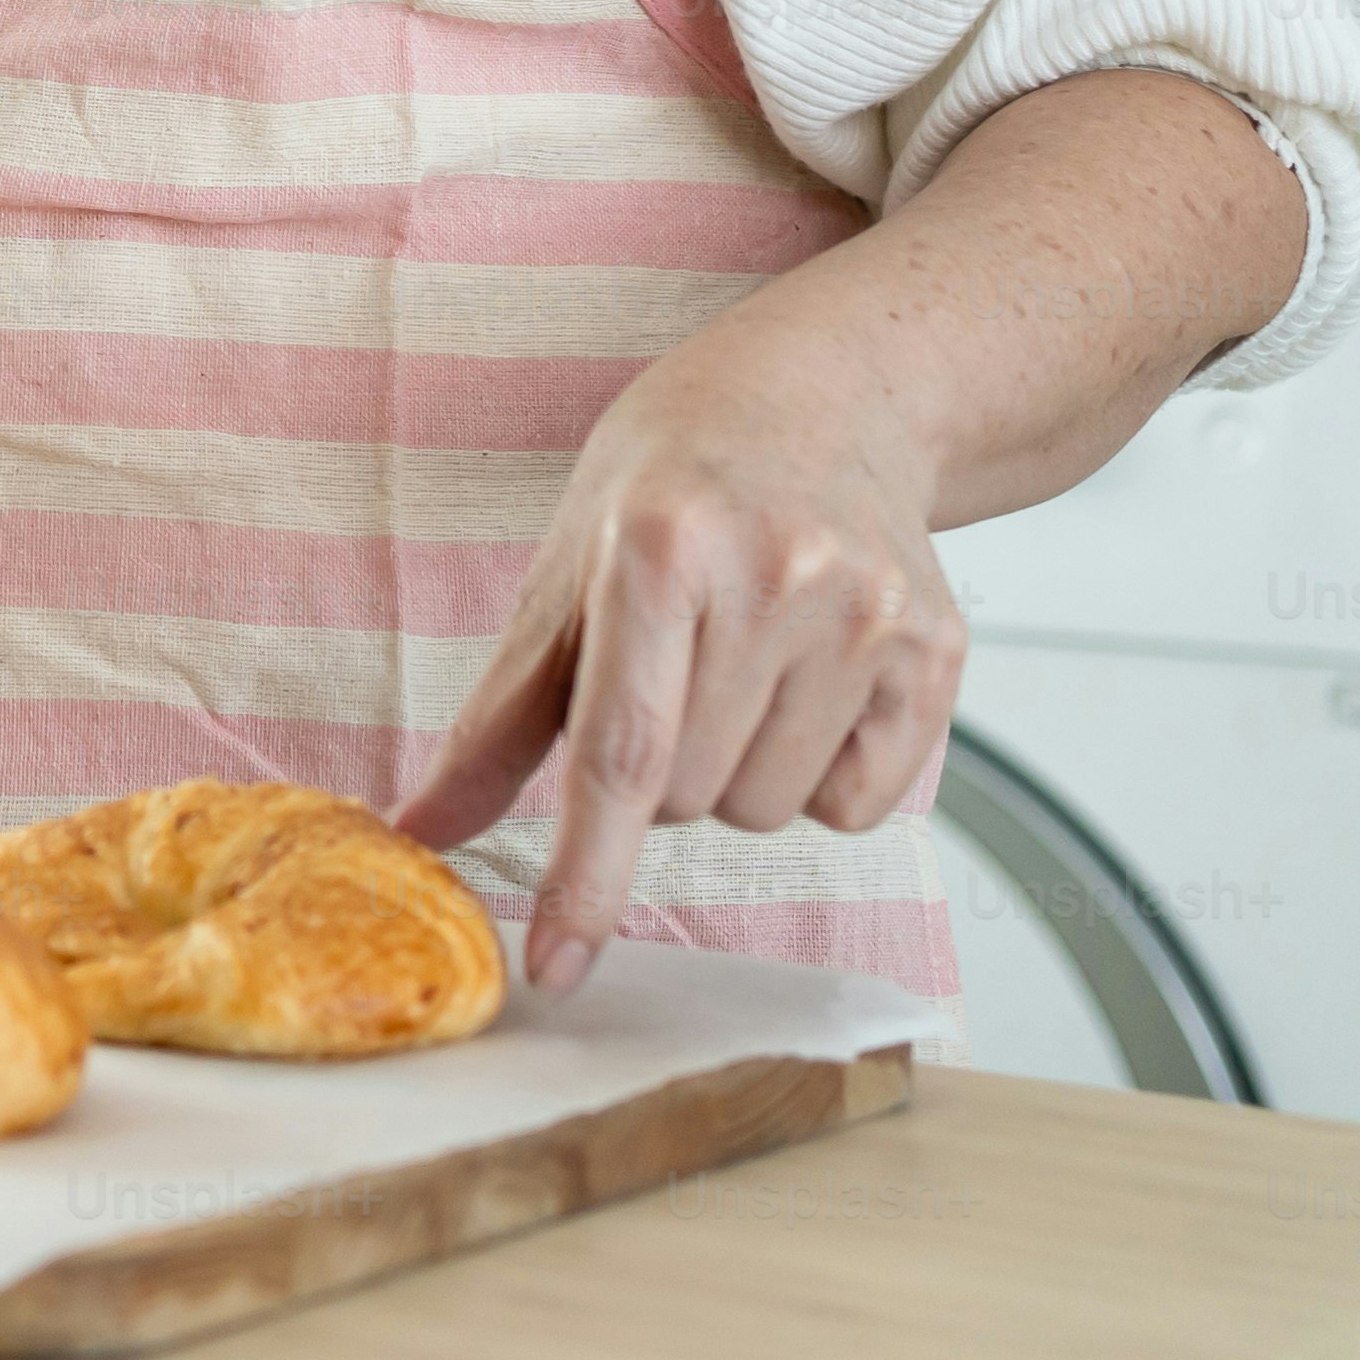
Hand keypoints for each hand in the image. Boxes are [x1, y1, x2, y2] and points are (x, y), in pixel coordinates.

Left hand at [390, 326, 967, 994]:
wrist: (827, 391)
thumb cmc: (673, 483)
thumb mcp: (564, 569)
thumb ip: (498, 716)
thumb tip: (419, 832)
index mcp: (658, 548)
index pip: (618, 755)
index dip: (585, 876)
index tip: (555, 968)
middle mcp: (775, 575)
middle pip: (690, 799)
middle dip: (661, 771)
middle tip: (676, 668)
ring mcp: (870, 612)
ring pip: (769, 813)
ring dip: (738, 773)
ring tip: (743, 661)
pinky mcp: (940, 649)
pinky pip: (858, 807)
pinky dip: (820, 774)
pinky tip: (811, 675)